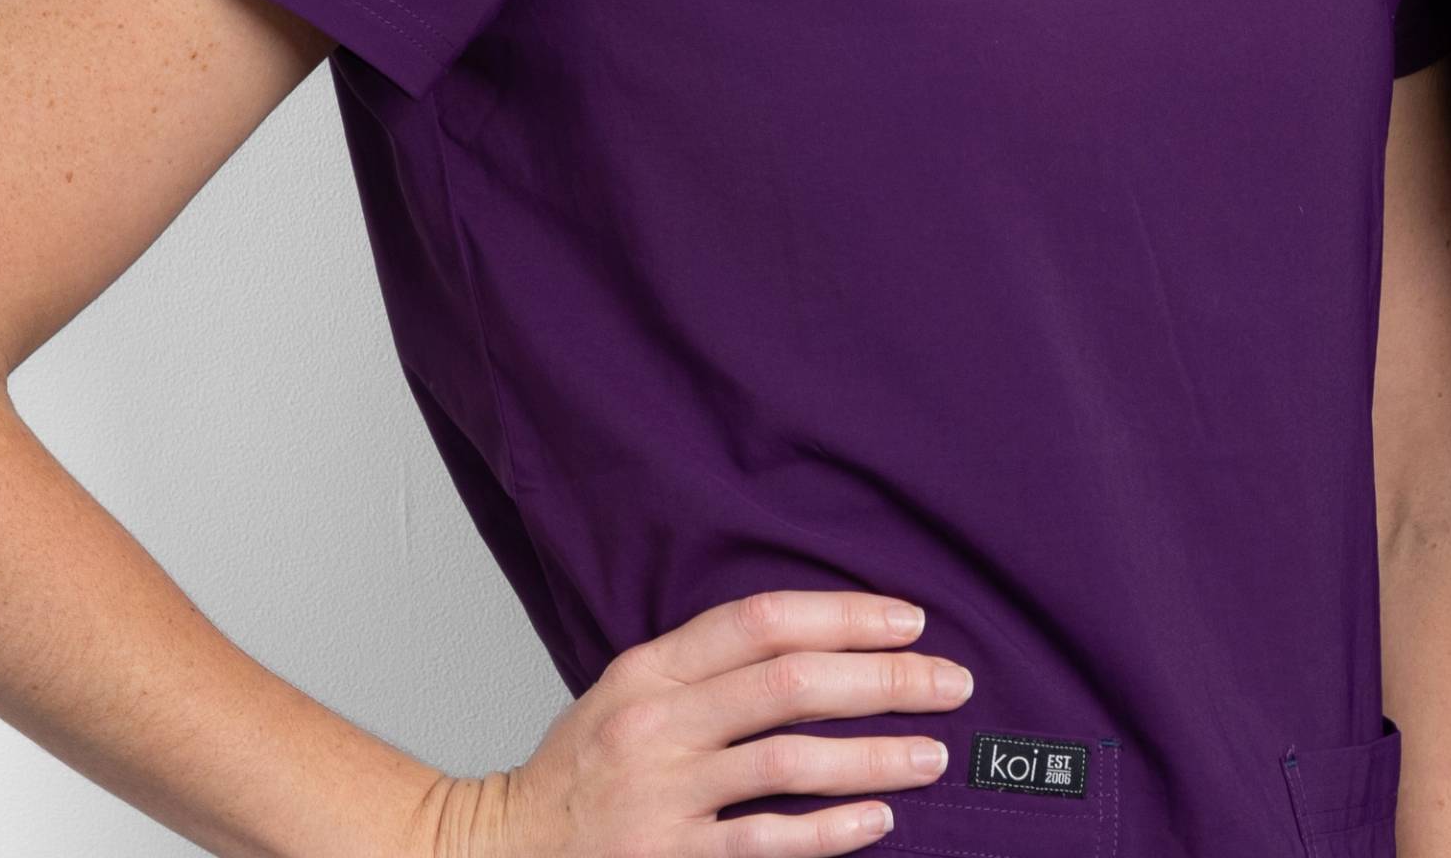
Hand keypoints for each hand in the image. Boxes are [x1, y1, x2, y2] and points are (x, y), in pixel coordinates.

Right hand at [429, 590, 969, 857]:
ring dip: (874, 755)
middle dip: (885, 679)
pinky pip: (765, 840)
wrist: (500, 848)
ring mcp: (662, 794)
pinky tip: (878, 818)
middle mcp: (657, 723)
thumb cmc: (581, 768)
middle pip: (791, 683)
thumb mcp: (630, 691)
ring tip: (931, 753)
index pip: (762, 620)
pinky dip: (830, 829)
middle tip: (949, 682)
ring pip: (789, 761)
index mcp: (651, 669)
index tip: (909, 621)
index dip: (845, 615)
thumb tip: (822, 638)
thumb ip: (707, 665)